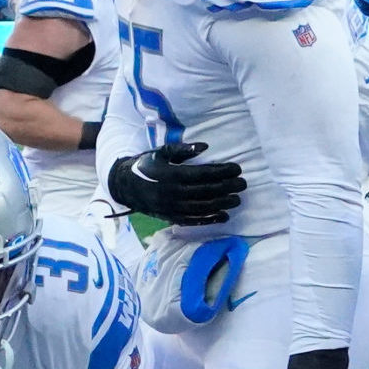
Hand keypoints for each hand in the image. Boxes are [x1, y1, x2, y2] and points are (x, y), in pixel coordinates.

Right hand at [106, 141, 245, 224]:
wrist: (125, 186)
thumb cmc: (146, 164)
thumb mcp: (161, 151)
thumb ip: (182, 149)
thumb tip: (205, 147)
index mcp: (171, 175)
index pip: (203, 174)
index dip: (222, 172)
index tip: (237, 168)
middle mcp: (173, 193)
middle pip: (206, 191)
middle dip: (227, 188)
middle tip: (243, 184)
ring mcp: (172, 208)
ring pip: (202, 207)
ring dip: (222, 204)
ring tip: (237, 200)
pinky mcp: (171, 218)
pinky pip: (193, 221)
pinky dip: (210, 220)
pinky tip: (224, 216)